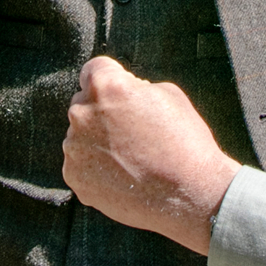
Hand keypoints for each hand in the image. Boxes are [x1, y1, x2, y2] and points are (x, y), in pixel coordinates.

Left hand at [63, 56, 240, 254]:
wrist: (191, 195)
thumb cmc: (184, 141)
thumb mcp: (168, 95)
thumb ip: (134, 88)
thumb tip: (119, 94)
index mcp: (105, 86)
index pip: (93, 70)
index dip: (111, 79)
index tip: (122, 93)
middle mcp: (82, 114)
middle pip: (84, 103)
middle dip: (102, 111)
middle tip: (132, 130)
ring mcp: (74, 148)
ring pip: (80, 136)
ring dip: (97, 141)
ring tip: (131, 157)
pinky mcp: (74, 177)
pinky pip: (79, 164)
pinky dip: (96, 168)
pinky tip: (123, 175)